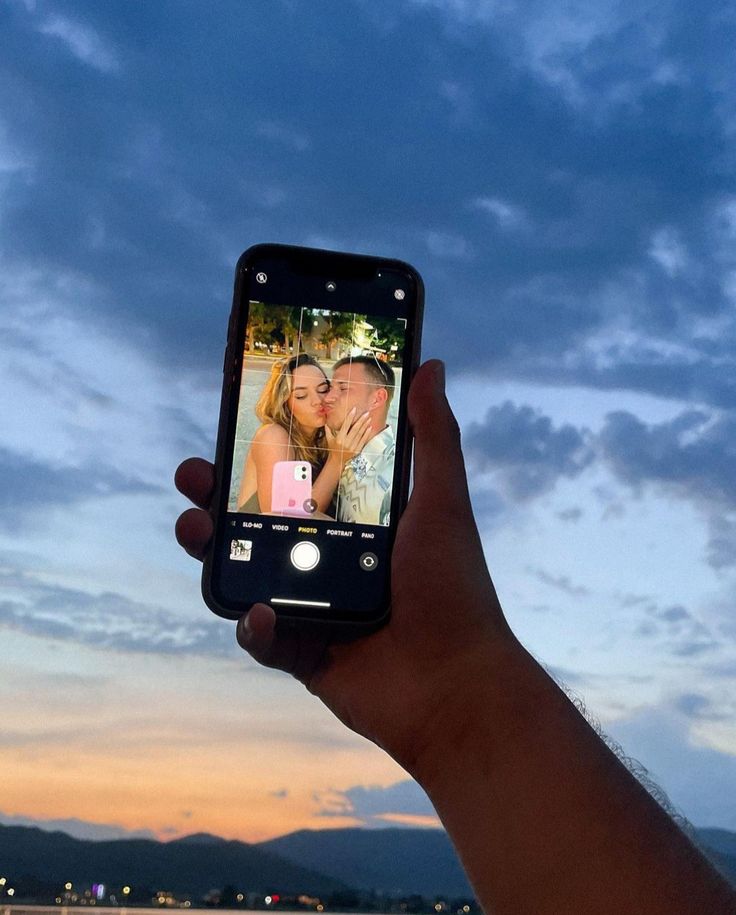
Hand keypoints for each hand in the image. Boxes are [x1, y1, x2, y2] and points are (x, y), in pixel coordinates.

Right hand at [175, 360, 513, 773]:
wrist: (457, 685)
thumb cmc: (453, 588)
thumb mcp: (441, 501)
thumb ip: (433, 435)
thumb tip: (431, 365)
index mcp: (357, 523)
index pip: (298, 481)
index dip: (261, 458)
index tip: (232, 431)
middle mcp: (330, 560)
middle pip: (259, 524)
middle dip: (218, 499)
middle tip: (194, 478)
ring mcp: (314, 607)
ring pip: (247, 574)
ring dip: (214, 552)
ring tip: (195, 531)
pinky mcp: (305, 654)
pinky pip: (263, 638)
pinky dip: (254, 627)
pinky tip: (262, 614)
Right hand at [323, 406, 373, 465]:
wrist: (338, 462)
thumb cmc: (333, 449)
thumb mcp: (329, 439)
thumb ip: (328, 430)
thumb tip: (326, 420)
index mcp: (339, 439)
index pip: (345, 425)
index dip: (350, 417)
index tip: (354, 410)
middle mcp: (346, 443)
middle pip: (355, 429)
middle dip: (361, 420)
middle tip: (366, 413)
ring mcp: (353, 447)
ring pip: (360, 434)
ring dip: (365, 425)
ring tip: (368, 418)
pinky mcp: (357, 450)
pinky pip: (363, 440)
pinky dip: (367, 434)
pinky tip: (369, 428)